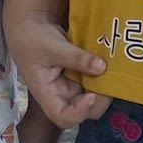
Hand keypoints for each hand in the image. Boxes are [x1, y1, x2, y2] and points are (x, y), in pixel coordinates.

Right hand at [10, 11, 110, 126]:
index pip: (62, 116)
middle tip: (111, 79)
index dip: (79, 112)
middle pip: (84, 110)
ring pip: (93, 94)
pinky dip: (103, 74)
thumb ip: (77, 58)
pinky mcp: (78, 75)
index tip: (91, 95)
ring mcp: (71, 85)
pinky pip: (94, 79)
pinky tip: (110, 63)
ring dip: (104, 85)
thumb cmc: (31, 39)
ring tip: (114, 69)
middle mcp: (60, 94)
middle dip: (100, 98)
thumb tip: (102, 67)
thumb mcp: (53, 47)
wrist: (28, 26)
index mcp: (47, 93)